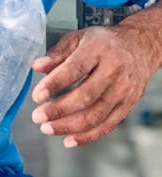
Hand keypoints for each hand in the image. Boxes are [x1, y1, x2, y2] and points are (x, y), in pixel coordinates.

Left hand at [31, 2, 161, 147]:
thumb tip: (37, 66)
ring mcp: (123, 90)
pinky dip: (87, 136)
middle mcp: (113, 70)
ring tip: (48, 128)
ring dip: (69, 126)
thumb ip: (57, 53)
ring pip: (96, 115)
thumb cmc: (104, 42)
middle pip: (86, 96)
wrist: (139, 47)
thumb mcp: (78, 38)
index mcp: (98, 49)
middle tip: (38, 117)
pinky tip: (69, 139)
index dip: (55, 84)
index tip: (37, 96)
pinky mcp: (127, 106)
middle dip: (59, 110)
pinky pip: (107, 125)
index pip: (75, 69)